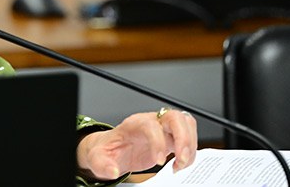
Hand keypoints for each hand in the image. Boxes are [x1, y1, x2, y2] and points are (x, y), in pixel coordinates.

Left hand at [76, 109, 196, 180]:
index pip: (151, 125)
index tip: (158, 162)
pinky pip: (188, 137)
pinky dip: (190, 152)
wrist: (112, 150)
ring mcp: (162, 128)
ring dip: (191, 145)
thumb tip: (113, 171)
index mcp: (133, 124)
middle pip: (175, 117)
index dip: (158, 142)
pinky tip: (180, 164)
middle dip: (183, 139)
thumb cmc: (107, 150)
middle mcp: (151, 122)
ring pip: (186, 123)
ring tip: (181, 163)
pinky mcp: (169, 138)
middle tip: (181, 160)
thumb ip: (104, 164)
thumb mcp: (98, 158)